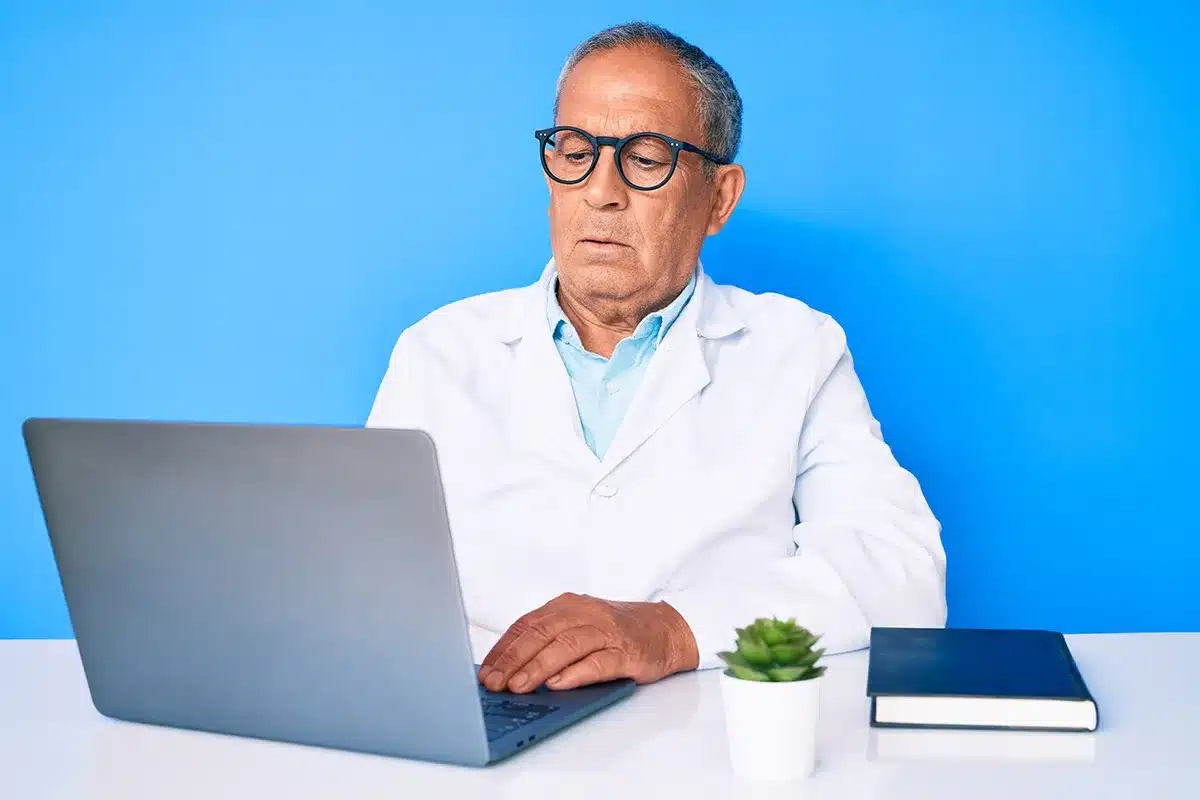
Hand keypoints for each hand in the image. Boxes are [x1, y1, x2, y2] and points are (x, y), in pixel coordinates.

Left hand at [477, 593, 699, 692]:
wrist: (665, 629)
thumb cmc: (615, 632)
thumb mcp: (578, 627)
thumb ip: (548, 641)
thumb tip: (506, 669)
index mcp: (567, 606)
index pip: (526, 625)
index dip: (503, 649)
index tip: (484, 671)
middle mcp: (584, 613)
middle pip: (542, 633)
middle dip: (514, 660)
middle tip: (494, 682)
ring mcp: (606, 632)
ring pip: (566, 646)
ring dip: (539, 667)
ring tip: (519, 686)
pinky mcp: (627, 652)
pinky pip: (599, 662)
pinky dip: (577, 673)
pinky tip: (559, 684)